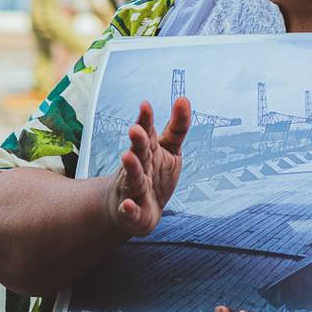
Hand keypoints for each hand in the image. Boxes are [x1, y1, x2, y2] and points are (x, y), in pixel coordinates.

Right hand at [105, 97, 190, 237]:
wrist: (134, 211)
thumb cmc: (154, 174)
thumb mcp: (169, 150)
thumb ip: (177, 127)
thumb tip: (184, 98)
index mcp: (148, 151)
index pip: (147, 132)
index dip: (146, 120)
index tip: (146, 105)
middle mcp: (138, 167)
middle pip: (139, 152)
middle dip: (137, 141)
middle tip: (136, 129)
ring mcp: (133, 189)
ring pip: (132, 178)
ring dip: (130, 168)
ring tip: (127, 157)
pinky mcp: (133, 213)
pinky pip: (129, 211)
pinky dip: (127, 209)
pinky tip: (127, 205)